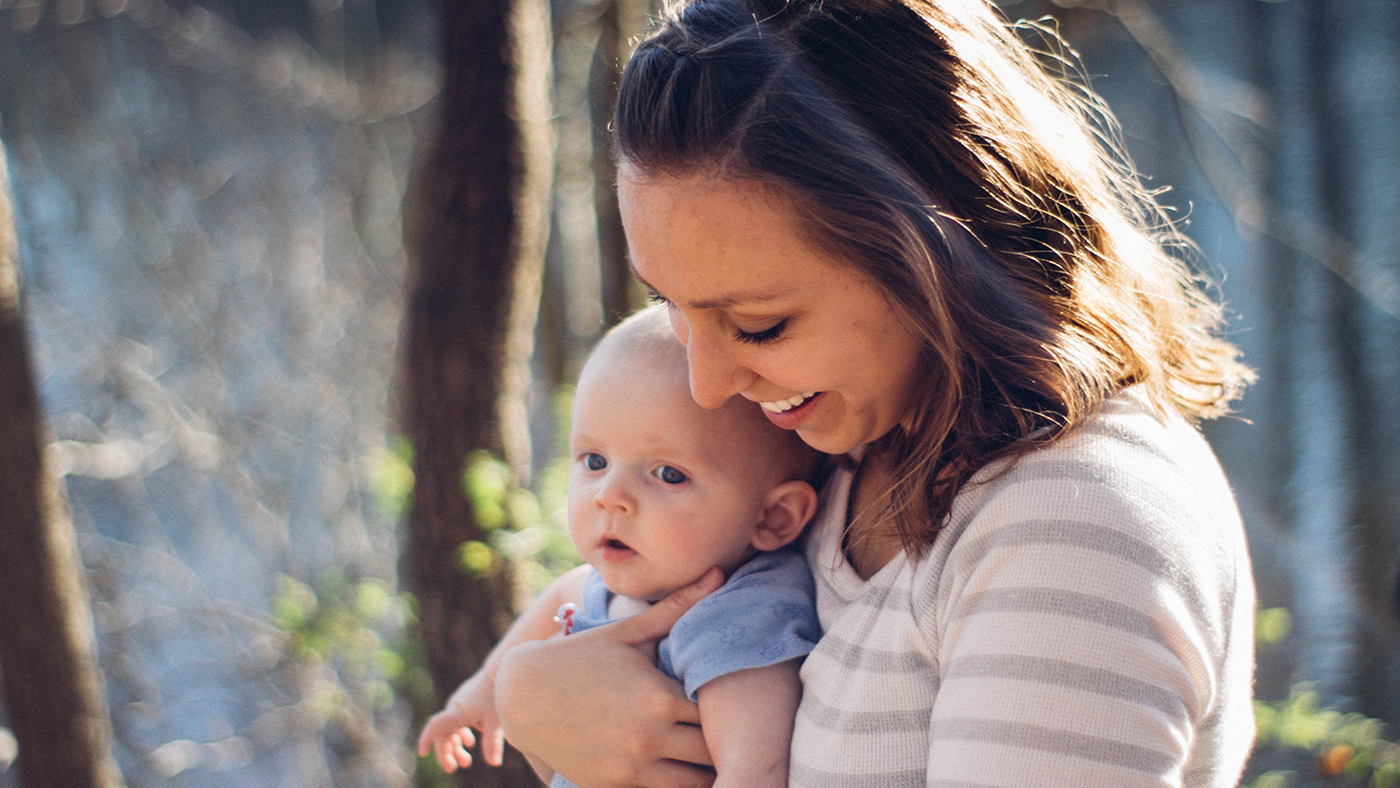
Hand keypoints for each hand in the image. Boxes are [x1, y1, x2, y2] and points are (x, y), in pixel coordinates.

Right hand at [416, 673, 503, 773]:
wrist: (498, 671)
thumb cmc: (496, 694)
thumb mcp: (496, 720)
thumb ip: (493, 742)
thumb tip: (494, 764)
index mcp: (457, 712)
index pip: (435, 726)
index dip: (427, 739)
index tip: (422, 752)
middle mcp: (454, 709)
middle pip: (442, 735)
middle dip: (446, 753)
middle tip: (453, 768)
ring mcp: (458, 706)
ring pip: (449, 730)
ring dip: (455, 747)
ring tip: (466, 762)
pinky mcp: (465, 704)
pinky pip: (456, 722)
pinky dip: (460, 735)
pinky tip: (470, 743)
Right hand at [495, 569, 723, 787]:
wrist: (521, 695)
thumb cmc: (581, 656)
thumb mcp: (628, 632)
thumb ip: (677, 607)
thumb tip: (719, 572)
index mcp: (659, 698)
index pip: (720, 715)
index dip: (730, 711)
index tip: (732, 703)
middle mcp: (649, 738)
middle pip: (713, 754)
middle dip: (721, 744)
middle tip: (727, 733)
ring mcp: (631, 768)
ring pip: (694, 785)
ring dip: (703, 772)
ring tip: (704, 755)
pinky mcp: (613, 787)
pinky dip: (675, 785)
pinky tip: (675, 769)